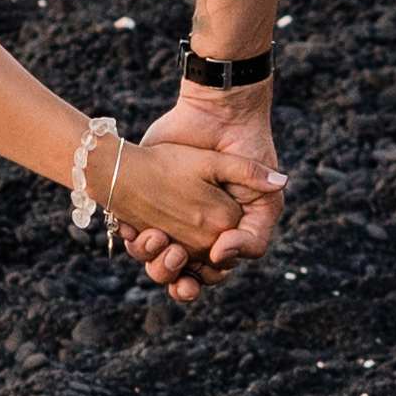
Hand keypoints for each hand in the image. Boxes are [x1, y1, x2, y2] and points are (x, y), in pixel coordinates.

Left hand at [128, 80, 284, 301]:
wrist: (217, 115)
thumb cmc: (247, 156)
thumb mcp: (262, 199)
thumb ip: (254, 234)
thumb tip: (224, 255)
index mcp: (221, 238)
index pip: (207, 276)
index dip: (199, 280)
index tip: (200, 266)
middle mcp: (193, 235)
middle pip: (177, 275)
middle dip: (172, 277)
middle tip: (174, 256)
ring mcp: (168, 221)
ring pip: (154, 261)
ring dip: (153, 261)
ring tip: (156, 238)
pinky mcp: (146, 204)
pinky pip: (134, 237)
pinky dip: (133, 239)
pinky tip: (136, 230)